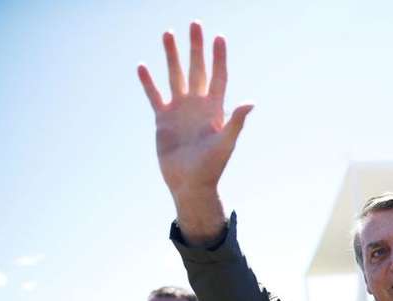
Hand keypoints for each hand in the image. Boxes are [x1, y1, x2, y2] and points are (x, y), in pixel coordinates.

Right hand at [138, 22, 251, 240]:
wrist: (190, 184)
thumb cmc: (212, 167)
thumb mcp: (226, 143)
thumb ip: (236, 122)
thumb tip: (250, 102)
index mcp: (215, 109)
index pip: (219, 76)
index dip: (219, 58)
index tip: (218, 37)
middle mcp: (198, 106)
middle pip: (197, 69)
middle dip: (195, 48)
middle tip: (195, 24)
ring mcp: (180, 111)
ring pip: (175, 76)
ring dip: (171, 56)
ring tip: (168, 34)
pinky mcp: (163, 120)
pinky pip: (155, 96)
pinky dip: (148, 82)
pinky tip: (142, 66)